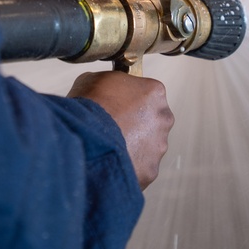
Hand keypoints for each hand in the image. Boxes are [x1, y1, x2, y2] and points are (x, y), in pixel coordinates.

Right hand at [67, 71, 173, 189]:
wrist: (85, 138)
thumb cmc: (90, 106)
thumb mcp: (96, 78)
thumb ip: (112, 82)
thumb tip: (108, 88)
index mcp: (154, 92)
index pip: (148, 93)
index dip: (131, 99)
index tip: (120, 104)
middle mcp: (163, 118)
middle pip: (153, 120)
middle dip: (138, 124)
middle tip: (116, 127)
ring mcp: (159, 145)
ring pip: (149, 146)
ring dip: (134, 145)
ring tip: (110, 145)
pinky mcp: (151, 169)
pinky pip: (140, 166)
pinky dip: (128, 164)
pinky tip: (111, 159)